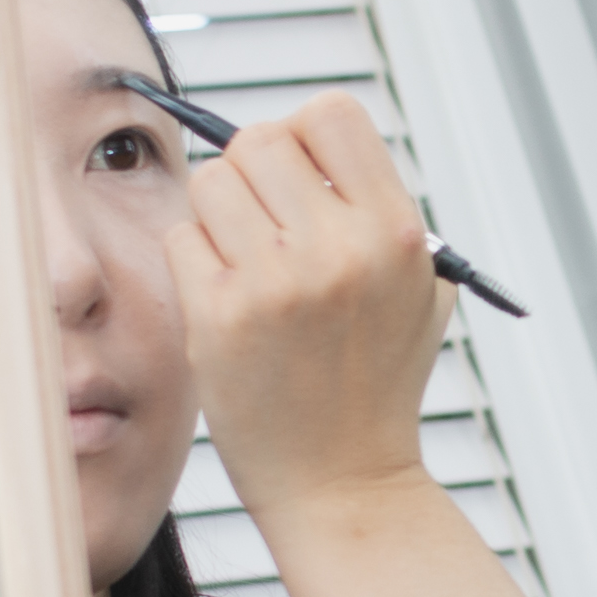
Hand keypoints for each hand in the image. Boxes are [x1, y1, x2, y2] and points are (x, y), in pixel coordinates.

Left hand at [167, 91, 454, 523]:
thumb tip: (308, 144)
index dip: (305, 137)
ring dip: (217, 218)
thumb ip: (376, 212)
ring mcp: (274, 282)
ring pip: (209, 184)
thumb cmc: (376, 382)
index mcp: (394, 232)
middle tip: (262, 226)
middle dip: (252, 177)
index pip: (331, 114)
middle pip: (258, 141)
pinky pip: (179, 239)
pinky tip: (227, 306)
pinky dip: (195, 264)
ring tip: (246, 268)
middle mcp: (337, 249)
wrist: (344, 483)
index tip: (300, 176)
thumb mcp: (416, 290)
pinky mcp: (219, 317)